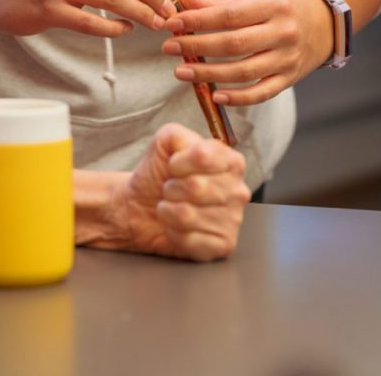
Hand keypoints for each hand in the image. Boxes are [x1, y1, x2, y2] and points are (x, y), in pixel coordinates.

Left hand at [90, 123, 248, 259]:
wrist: (142, 208)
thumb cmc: (159, 175)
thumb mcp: (165, 143)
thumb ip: (177, 135)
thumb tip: (189, 146)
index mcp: (231, 161)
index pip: (202, 156)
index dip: (178, 162)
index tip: (172, 166)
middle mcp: (238, 190)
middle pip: (195, 187)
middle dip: (171, 188)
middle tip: (171, 190)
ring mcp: (234, 219)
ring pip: (188, 215)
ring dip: (169, 212)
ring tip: (173, 208)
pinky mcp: (224, 245)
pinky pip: (190, 240)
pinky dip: (174, 234)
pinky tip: (177, 228)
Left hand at [162, 0, 332, 106]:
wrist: (322, 24)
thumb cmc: (280, 5)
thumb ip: (218, 1)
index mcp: (273, 5)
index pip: (230, 15)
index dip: (198, 20)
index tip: (172, 24)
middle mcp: (284, 32)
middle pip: (234, 44)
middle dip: (197, 47)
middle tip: (170, 48)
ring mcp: (288, 58)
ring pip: (245, 71)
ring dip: (209, 73)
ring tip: (181, 71)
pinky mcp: (289, 79)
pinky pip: (262, 93)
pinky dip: (238, 97)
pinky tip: (215, 95)